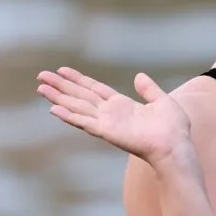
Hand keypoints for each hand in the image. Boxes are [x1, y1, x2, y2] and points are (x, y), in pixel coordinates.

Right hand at [37, 67, 192, 166]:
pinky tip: (54, 109)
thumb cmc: (172, 127)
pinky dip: (69, 116)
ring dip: (59, 98)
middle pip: (80, 96)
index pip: (95, 89)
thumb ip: (148, 89)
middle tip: (42, 75)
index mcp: (122, 104)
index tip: (62, 70)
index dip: (79, 79)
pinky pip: (84, 122)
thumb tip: (139, 75)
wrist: (174, 144)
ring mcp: (107, 122)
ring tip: (41, 88)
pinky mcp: (107, 131)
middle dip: (61, 86)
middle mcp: (110, 113)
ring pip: (77, 106)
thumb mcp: (161, 100)